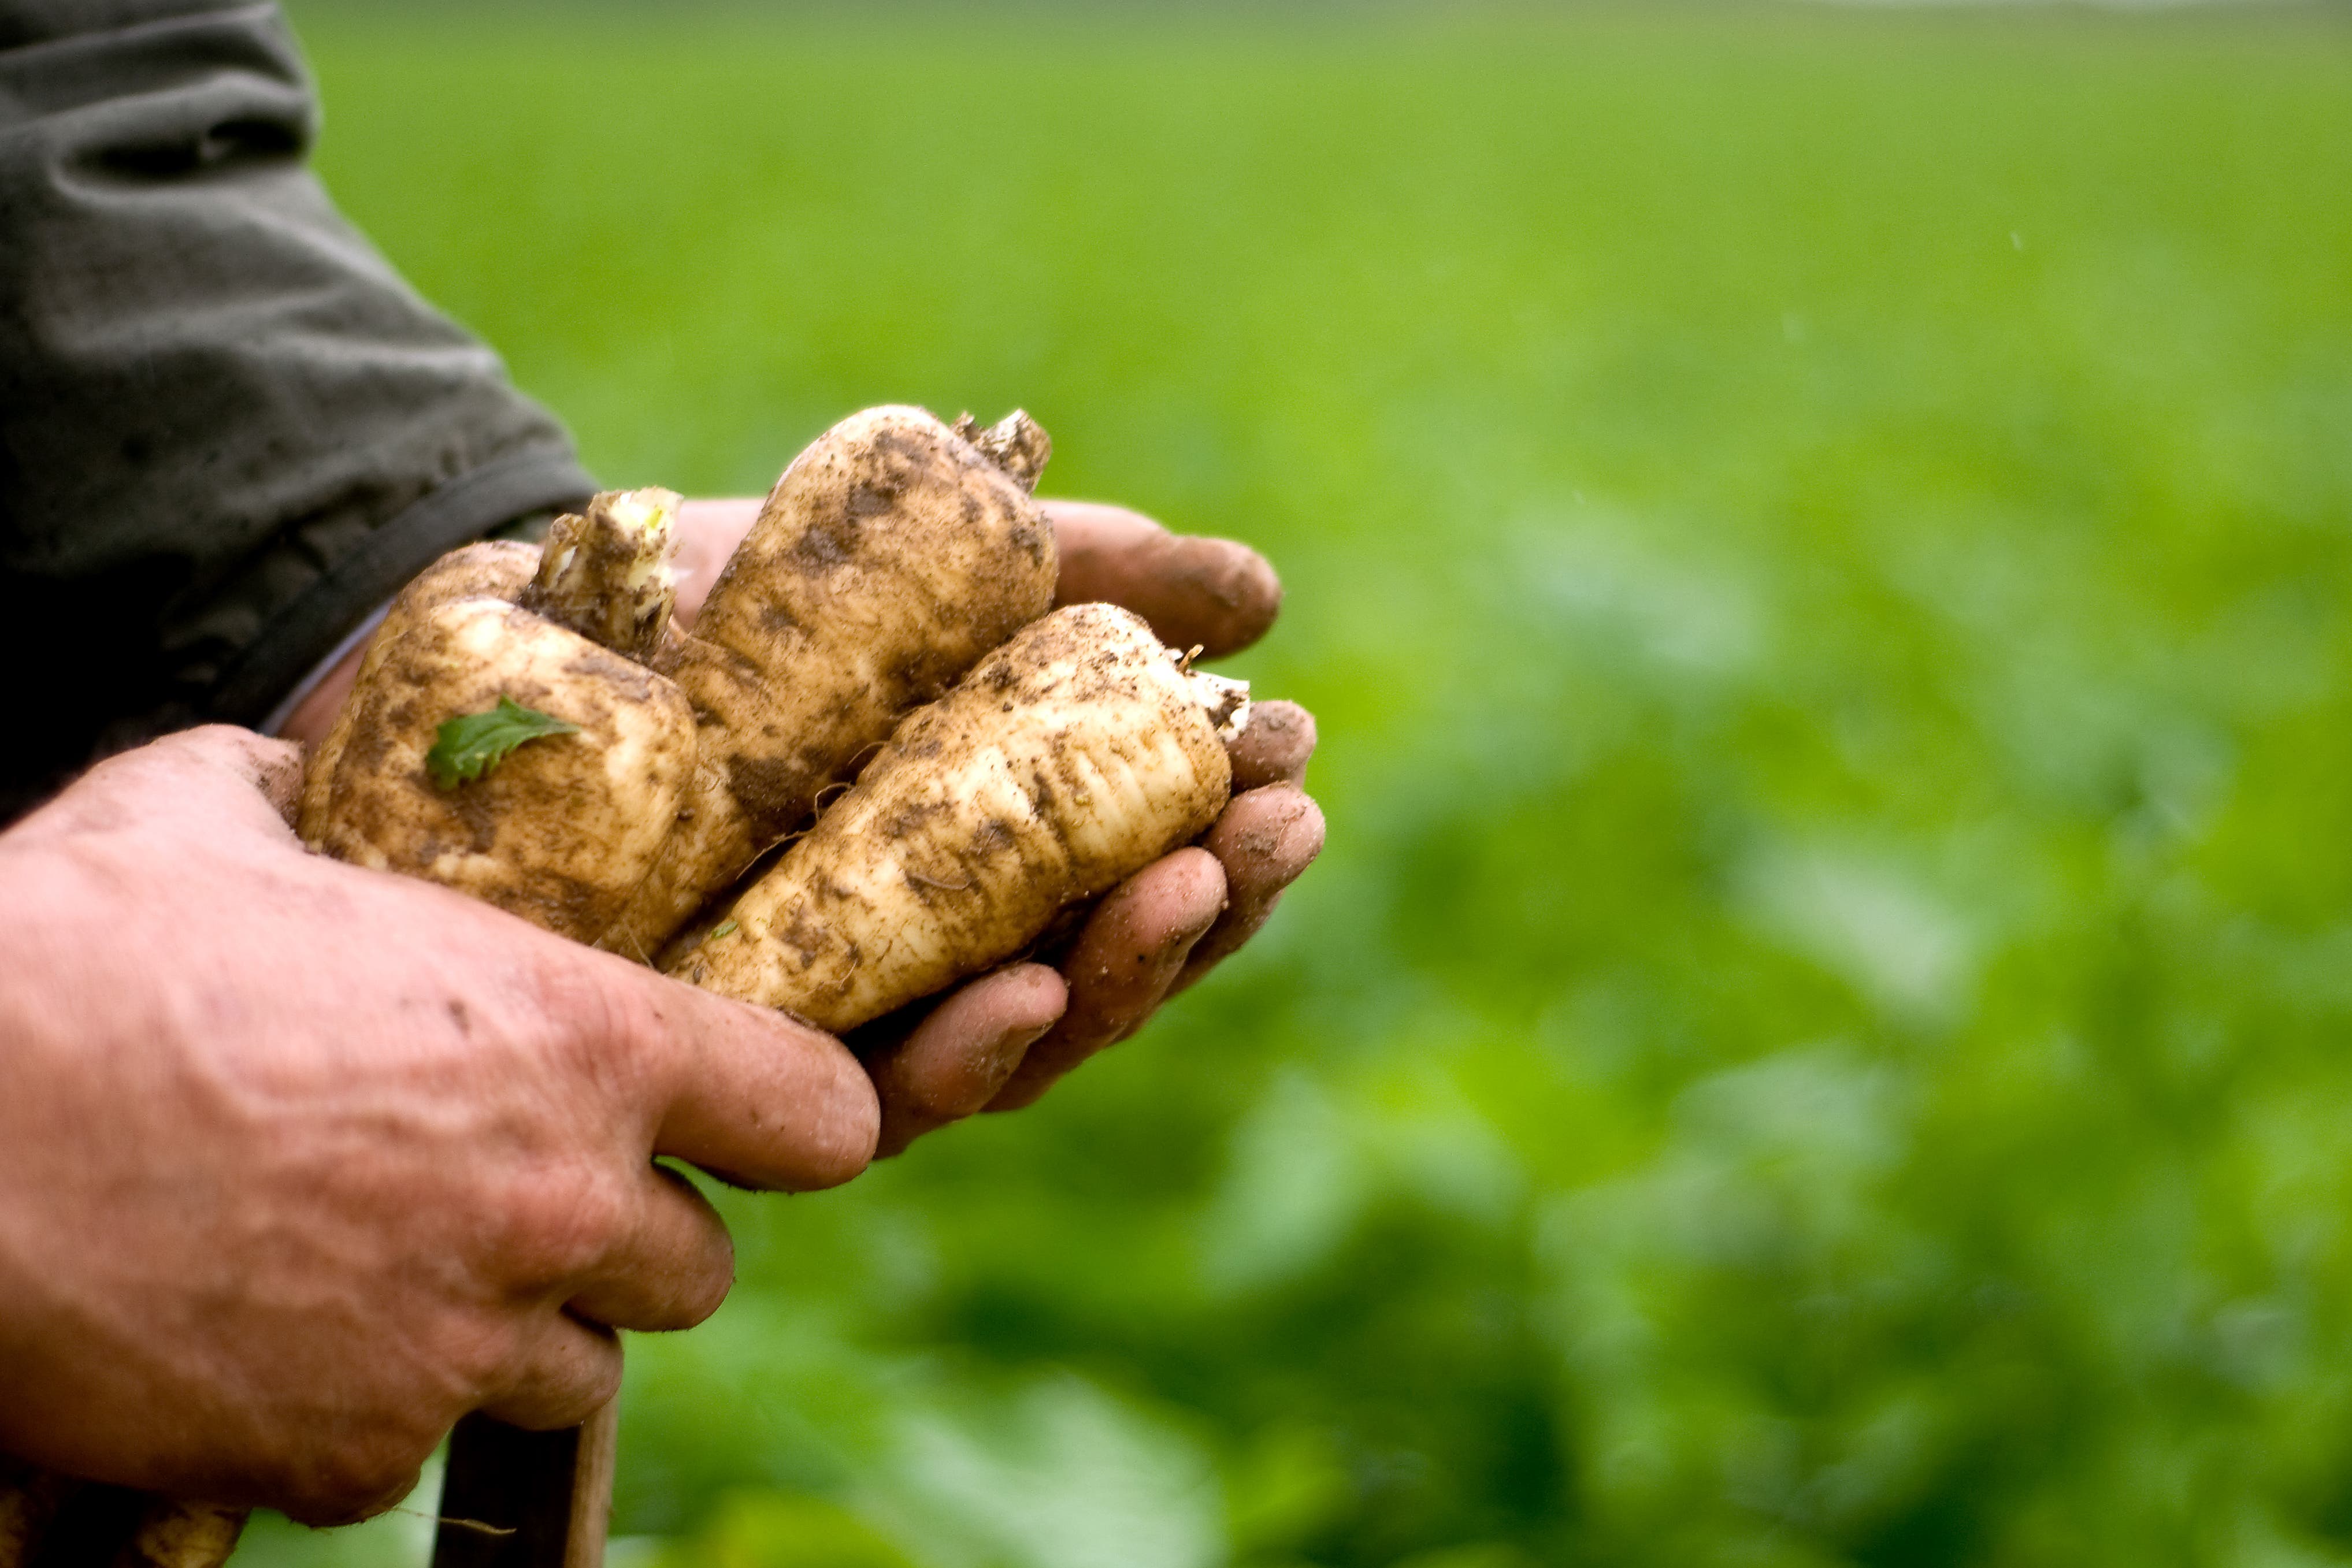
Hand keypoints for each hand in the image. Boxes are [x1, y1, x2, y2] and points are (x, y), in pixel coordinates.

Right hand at [0, 727, 875, 1520]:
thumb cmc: (69, 952)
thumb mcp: (219, 813)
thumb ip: (324, 801)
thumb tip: (316, 769)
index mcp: (579, 1043)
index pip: (818, 1116)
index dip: (792, 1119)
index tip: (754, 1122)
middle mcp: (555, 1209)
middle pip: (695, 1270)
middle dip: (622, 1237)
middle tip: (514, 1193)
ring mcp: (459, 1350)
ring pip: (573, 1375)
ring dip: (512, 1330)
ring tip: (390, 1263)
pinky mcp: (352, 1459)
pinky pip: (420, 1455)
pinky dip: (373, 1411)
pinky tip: (281, 1335)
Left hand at [672, 497, 1323, 1153]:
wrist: (548, 617)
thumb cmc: (753, 603)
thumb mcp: (939, 568)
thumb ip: (1092, 578)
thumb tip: (1259, 596)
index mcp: (1005, 861)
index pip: (1148, 881)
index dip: (1232, 834)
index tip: (1290, 759)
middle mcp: (943, 958)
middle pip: (1111, 976)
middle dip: (1208, 906)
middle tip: (1272, 826)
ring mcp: (856, 1021)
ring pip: (1026, 1048)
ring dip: (1123, 977)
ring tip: (1182, 889)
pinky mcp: (755, 1066)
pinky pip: (877, 1099)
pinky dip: (967, 1053)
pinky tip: (1030, 991)